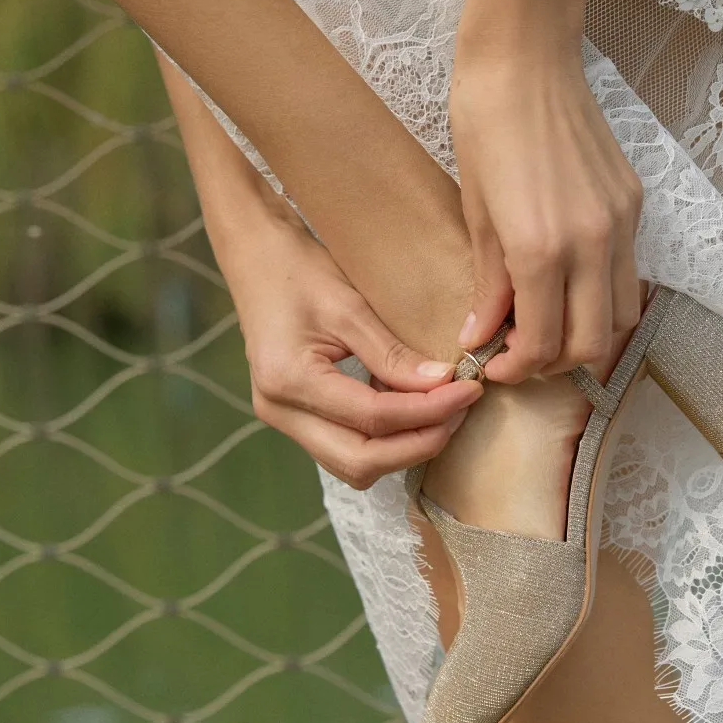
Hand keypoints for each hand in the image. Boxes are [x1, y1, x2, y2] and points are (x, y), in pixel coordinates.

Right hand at [223, 215, 482, 489]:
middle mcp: (279, 411)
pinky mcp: (294, 416)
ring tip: (442, 413)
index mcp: (289, 380)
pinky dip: (384, 439)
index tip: (468, 390)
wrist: (255, 257)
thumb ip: (393, 353)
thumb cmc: (298, 270)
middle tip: (459, 412)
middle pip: (360, 462)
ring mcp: (283, 419)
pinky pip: (345, 446)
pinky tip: (413, 411)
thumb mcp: (348, 306)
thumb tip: (443, 384)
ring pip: (353, 465)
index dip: (428, 411)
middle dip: (417, 444)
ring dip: (402, 448)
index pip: (373, 418)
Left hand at [450, 49, 642, 382]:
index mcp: (542, 249)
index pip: (542, 345)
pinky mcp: (635, 204)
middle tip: (520, 353)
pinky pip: (630, 274)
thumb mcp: (476, 214)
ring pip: (624, 317)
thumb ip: (489, 285)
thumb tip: (480, 337)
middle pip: (593, 345)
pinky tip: (570, 282)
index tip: (494, 366)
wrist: (526, 58)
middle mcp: (593, 244)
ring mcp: (622, 224)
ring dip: (587, 335)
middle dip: (554, 363)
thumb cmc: (483, 128)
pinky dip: (603, 296)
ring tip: (549, 323)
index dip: (516, 369)